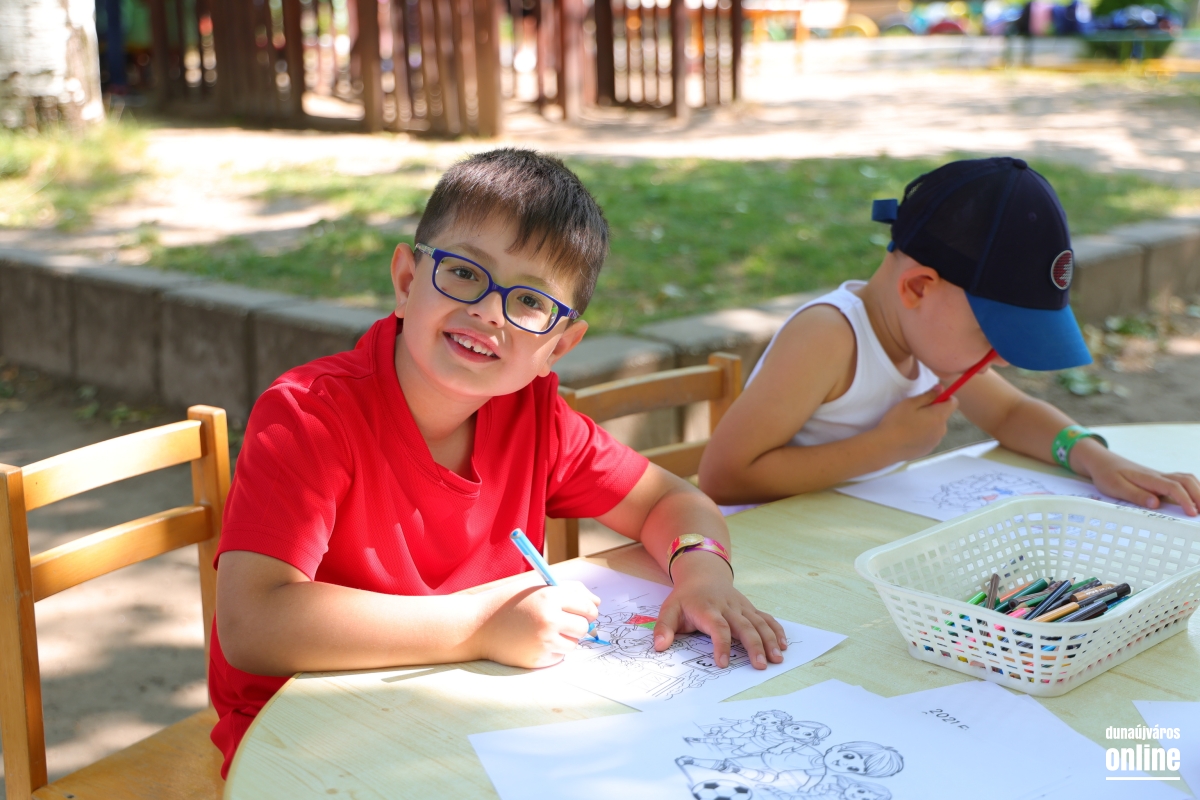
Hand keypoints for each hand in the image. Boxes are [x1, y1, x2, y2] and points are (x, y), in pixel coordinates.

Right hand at [475, 580, 599, 667]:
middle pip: (584, 627)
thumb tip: (597, 603)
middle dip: (577, 625)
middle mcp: (549, 619)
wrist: (478, 626)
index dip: (588, 610)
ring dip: (565, 639)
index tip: (582, 612)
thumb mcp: (536, 587)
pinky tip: (534, 642)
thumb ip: (569, 590)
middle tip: (561, 622)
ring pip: (573, 644)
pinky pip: (559, 657)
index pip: (587, 606)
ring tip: (543, 631)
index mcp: (549, 596)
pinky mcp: (537, 659)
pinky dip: (552, 651)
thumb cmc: (509, 603)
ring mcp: (543, 642)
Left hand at [653, 551, 786, 669]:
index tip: (723, 663)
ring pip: (759, 623)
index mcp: (708, 609)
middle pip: (744, 626)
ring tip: (776, 659)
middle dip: (754, 646)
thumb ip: (664, 628)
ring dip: (769, 641)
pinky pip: (766, 619)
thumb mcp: (669, 609)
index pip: (718, 627)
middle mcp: (728, 608)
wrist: (703, 574)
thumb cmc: (686, 598)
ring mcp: (741, 607)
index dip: (722, 645)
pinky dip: (776, 631)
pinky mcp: (750, 609)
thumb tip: (659, 647)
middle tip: (760, 666)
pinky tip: (783, 645)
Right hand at [874, 387, 957, 462]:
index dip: (944, 397)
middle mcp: (942, 430)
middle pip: (943, 415)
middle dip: (933, 411)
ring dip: (928, 423)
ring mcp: (935, 442)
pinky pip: (930, 438)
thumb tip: (941, 388)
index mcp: (939, 416)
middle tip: (914, 411)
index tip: (930, 397)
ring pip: (936, 427)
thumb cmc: (897, 422)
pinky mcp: (928, 450)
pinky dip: (923, 434)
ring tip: (910, 425)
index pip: (953, 402)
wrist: (886, 447)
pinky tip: (909, 436)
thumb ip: (928, 395)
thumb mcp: (910, 403)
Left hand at [1072, 440, 1199, 515]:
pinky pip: (1181, 481)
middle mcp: (1158, 475)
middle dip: (1199, 495)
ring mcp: (1160, 476)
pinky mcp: (1159, 480)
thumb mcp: (1115, 487)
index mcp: (1148, 478)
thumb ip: (1135, 495)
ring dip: (1198, 491)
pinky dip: (1192, 488)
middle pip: (1186, 480)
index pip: (1173, 487)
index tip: (1191, 513)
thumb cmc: (1107, 475)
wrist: (1102, 461)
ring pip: (1187, 479)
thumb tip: (1155, 504)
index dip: (1185, 500)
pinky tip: (1194, 499)